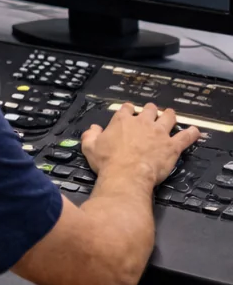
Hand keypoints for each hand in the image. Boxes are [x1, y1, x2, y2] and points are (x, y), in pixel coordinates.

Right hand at [81, 102, 198, 188]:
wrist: (126, 175)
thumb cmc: (107, 162)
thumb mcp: (89, 148)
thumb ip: (90, 135)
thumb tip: (93, 128)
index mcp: (122, 121)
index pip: (127, 108)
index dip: (128, 109)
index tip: (129, 111)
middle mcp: (142, 123)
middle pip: (150, 110)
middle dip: (151, 110)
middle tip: (152, 112)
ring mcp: (159, 133)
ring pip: (169, 118)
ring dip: (170, 115)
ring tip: (171, 115)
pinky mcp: (172, 146)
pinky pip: (186, 137)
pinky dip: (191, 133)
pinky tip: (194, 131)